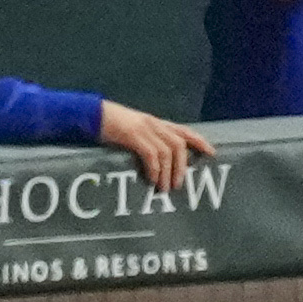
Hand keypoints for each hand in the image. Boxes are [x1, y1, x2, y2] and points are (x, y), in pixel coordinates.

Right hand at [98, 101, 214, 188]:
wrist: (91, 114)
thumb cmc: (111, 125)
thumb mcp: (134, 130)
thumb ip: (147, 140)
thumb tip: (157, 162)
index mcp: (156, 122)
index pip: (183, 130)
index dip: (199, 141)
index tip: (211, 153)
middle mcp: (154, 124)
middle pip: (179, 143)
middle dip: (182, 165)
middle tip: (178, 184)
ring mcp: (144, 129)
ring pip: (167, 151)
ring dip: (168, 172)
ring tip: (165, 188)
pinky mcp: (133, 135)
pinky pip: (151, 154)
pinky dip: (154, 169)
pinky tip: (151, 180)